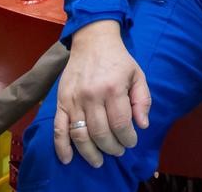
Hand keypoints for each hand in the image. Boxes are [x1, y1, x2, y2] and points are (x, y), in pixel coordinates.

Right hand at [53, 20, 150, 167]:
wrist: (93, 41)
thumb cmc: (118, 60)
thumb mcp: (138, 75)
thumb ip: (143, 100)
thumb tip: (142, 126)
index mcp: (113, 88)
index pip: (121, 123)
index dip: (128, 138)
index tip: (131, 142)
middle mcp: (92, 95)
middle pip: (101, 133)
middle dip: (112, 147)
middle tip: (118, 151)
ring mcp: (74, 99)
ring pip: (81, 135)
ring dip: (90, 153)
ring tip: (99, 160)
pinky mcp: (61, 101)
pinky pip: (58, 129)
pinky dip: (62, 147)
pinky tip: (68, 159)